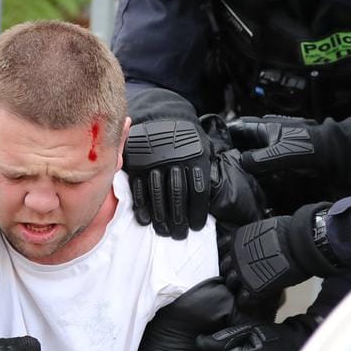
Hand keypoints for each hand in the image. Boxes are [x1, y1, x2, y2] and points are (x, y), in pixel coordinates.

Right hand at [123, 118, 210, 238]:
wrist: (162, 115)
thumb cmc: (186, 137)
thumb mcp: (203, 146)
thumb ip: (206, 168)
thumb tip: (213, 193)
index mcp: (196, 157)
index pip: (198, 192)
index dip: (197, 213)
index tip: (195, 227)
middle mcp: (175, 160)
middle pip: (178, 197)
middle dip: (178, 221)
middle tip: (179, 235)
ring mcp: (154, 162)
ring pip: (159, 196)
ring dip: (161, 218)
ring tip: (164, 232)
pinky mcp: (137, 163)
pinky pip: (139, 188)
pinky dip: (142, 206)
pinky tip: (146, 219)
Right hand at [228, 116, 350, 178]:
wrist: (334, 151)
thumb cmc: (308, 149)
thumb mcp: (282, 155)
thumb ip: (259, 159)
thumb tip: (240, 162)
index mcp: (265, 127)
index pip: (237, 127)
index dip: (224, 134)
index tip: (210, 144)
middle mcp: (267, 131)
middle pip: (243, 136)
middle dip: (230, 145)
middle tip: (216, 159)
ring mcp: (275, 141)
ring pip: (252, 146)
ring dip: (242, 154)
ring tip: (228, 167)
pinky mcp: (282, 151)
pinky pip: (262, 155)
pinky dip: (255, 161)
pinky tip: (249, 172)